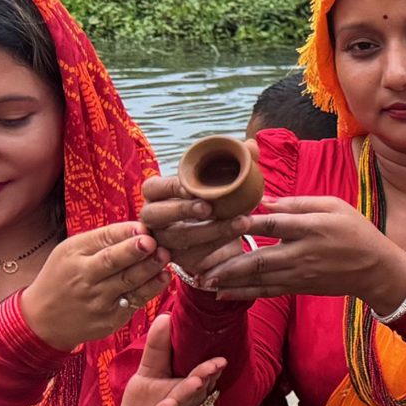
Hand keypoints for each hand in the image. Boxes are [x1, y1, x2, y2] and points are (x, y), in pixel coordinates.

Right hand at [20, 222, 167, 350]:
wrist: (43, 319)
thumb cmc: (64, 277)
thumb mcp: (72, 252)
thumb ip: (102, 240)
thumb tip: (140, 227)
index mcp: (74, 254)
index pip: (102, 239)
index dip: (125, 233)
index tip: (144, 228)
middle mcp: (84, 276)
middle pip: (113, 261)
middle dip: (135, 250)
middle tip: (154, 242)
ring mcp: (98, 299)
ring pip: (127, 281)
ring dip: (149, 268)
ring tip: (165, 256)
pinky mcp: (110, 318)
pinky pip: (134, 301)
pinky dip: (151, 289)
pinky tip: (163, 277)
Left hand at [106, 314, 227, 405]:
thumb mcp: (147, 374)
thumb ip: (157, 348)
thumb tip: (166, 317)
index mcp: (181, 383)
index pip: (195, 367)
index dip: (204, 355)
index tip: (211, 335)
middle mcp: (180, 400)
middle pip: (196, 385)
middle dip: (206, 374)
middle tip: (218, 362)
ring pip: (182, 402)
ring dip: (189, 392)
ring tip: (198, 380)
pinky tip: (169, 404)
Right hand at [140, 166, 253, 286]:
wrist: (227, 234)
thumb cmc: (219, 199)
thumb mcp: (227, 181)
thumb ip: (238, 162)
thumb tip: (252, 144)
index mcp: (158, 194)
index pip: (153, 188)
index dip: (169, 187)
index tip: (190, 187)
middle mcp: (155, 218)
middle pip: (155, 215)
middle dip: (182, 210)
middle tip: (208, 207)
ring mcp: (165, 242)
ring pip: (180, 238)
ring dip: (212, 230)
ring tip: (242, 221)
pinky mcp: (182, 261)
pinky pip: (197, 255)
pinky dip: (220, 245)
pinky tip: (239, 236)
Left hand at [201, 197, 405, 309]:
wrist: (376, 269)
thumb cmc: (356, 231)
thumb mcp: (335, 206)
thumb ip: (299, 203)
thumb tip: (265, 201)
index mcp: (312, 228)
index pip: (275, 225)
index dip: (250, 223)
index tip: (226, 221)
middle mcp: (303, 253)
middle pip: (261, 258)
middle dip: (229, 263)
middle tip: (201, 264)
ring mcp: (300, 274)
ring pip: (260, 279)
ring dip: (230, 281)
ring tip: (203, 281)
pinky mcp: (299, 287)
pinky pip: (268, 291)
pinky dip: (245, 293)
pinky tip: (224, 294)